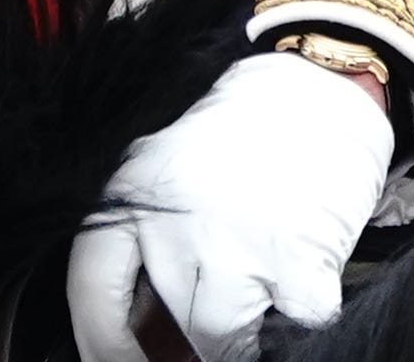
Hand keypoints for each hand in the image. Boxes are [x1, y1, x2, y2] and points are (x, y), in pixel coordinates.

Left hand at [64, 53, 392, 361]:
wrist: (322, 78)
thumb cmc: (250, 125)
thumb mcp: (174, 164)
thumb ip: (152, 232)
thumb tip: (145, 317)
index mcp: (135, 191)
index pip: (91, 288)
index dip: (101, 341)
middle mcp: (176, 221)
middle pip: (168, 321)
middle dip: (192, 338)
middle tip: (217, 325)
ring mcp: (236, 243)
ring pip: (221, 339)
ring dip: (241, 341)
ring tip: (261, 311)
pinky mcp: (297, 258)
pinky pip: (295, 323)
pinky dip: (304, 315)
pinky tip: (305, 283)